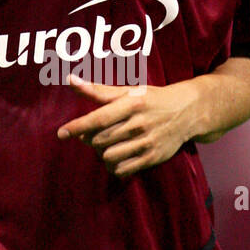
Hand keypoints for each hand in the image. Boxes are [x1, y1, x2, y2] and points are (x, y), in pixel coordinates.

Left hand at [56, 73, 197, 178]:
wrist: (188, 112)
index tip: (61, 133)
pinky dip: (113, 166)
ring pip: (109, 155)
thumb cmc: (152, 99)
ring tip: (104, 146)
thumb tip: (71, 80)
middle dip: (90, 139)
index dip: (78, 126)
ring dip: (100, 153)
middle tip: (92, 135)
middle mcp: (139, 123)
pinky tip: (115, 157)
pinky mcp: (152, 157)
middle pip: (100, 139)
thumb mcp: (129, 91)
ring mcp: (147, 142)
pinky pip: (123, 169)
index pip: (99, 118)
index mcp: (132, 104)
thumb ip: (99, 90)